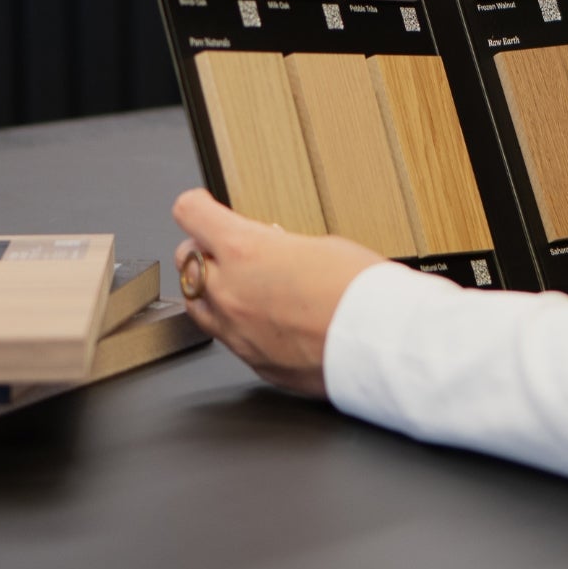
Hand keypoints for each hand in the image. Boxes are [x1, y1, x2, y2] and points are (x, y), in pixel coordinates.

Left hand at [172, 188, 383, 395]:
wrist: (381, 343)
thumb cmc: (361, 291)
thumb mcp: (320, 245)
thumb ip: (278, 246)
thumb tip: (271, 250)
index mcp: (244, 250)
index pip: (191, 214)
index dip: (197, 205)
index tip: (202, 205)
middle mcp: (230, 292)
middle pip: (185, 259)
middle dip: (203, 248)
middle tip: (227, 246)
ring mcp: (237, 332)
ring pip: (197, 303)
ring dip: (212, 289)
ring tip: (242, 283)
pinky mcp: (253, 362)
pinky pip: (227, 337)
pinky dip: (237, 323)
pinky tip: (266, 318)